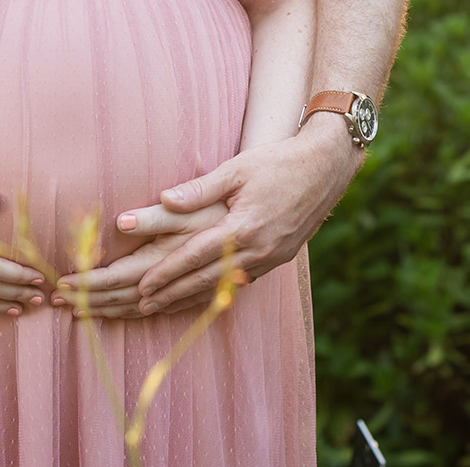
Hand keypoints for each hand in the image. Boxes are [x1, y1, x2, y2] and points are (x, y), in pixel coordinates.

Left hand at [128, 121, 361, 314]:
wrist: (327, 167)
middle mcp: (258, 249)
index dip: (166, 273)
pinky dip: (220, 291)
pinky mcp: (281, 257)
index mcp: (243, 227)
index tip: (142, 285)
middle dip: (172, 294)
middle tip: (143, 305)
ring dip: (193, 298)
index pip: (195, 256)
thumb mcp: (238, 168)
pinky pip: (244, 281)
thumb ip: (200, 188)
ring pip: (225, 286)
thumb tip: (163, 200)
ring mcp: (272, 257)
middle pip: (206, 279)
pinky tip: (206, 296)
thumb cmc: (279, 161)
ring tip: (166, 307)